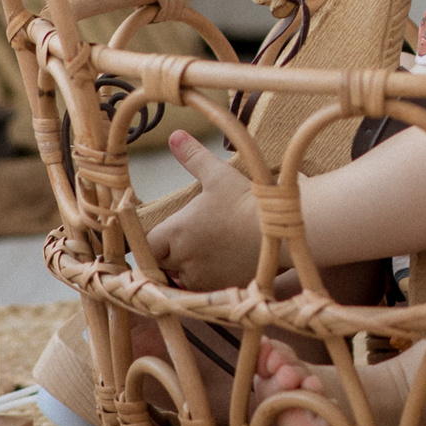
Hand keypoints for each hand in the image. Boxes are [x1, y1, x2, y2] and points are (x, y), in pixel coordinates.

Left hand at [147, 130, 266, 292]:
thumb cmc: (245, 201)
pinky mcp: (221, 288)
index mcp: (177, 232)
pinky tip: (221, 264)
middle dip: (170, 255)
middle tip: (186, 241)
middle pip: (163, 264)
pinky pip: (204, 289)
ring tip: (206, 252)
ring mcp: (203, 278)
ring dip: (188, 269)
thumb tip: (175, 136)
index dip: (152, 241)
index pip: (147, 245)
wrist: (278, 230)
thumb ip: (193, 157)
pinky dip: (208, 280)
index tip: (162, 236)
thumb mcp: (218, 175)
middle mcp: (184, 259)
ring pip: (183, 278)